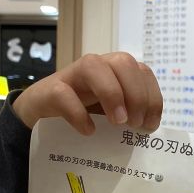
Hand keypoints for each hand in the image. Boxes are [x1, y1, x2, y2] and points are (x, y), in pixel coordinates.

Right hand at [12, 52, 162, 134]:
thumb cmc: (83, 113)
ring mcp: (72, 75)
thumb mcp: (111, 114)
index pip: (143, 72)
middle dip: (136, 94)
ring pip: (93, 65)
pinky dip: (79, 113)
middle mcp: (97, 66)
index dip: (152, 98)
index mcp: (116, 71)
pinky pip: (64, 94)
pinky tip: (88, 131)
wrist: (40, 115)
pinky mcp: (50, 90)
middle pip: (123, 62)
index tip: (150, 125)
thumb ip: (131, 116)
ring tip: (117, 122)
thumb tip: (149, 130)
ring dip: (111, 94)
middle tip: (133, 124)